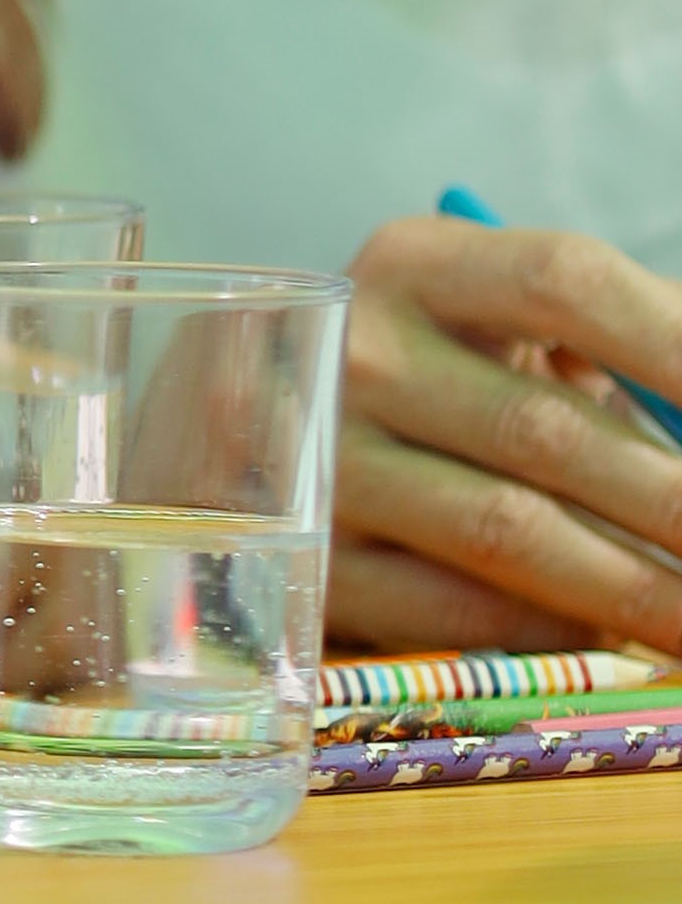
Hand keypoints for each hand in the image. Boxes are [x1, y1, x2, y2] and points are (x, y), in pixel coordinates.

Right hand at [328, 211, 681, 656]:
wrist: (263, 448)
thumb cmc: (436, 385)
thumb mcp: (509, 331)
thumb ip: (629, 347)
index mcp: (414, 267)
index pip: (564, 281)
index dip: (678, 344)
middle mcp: (347, 352)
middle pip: (546, 428)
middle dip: (678, 502)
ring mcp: (311, 461)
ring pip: (505, 529)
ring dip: (635, 586)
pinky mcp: (302, 558)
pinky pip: (449, 608)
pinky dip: (552, 630)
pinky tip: (611, 637)